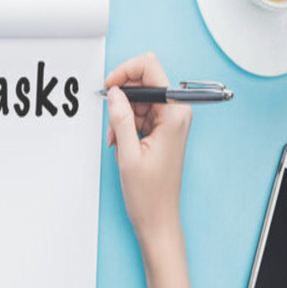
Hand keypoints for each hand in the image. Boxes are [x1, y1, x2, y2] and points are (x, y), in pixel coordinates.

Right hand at [105, 53, 191, 251]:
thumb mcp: (128, 153)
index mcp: (175, 114)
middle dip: (122, 97)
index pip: (151, 68)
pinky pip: (139, 114)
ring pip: (138, 99)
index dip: (126, 72)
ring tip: (117, 141)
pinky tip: (122, 143)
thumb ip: (121, 118)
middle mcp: (177, 113)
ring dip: (122, 115)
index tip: (109, 86)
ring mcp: (171, 121)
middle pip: (144, 82)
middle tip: (111, 120)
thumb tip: (114, 92)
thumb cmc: (150, 194)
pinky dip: (126, 125)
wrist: (158, 219)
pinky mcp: (164, 130)